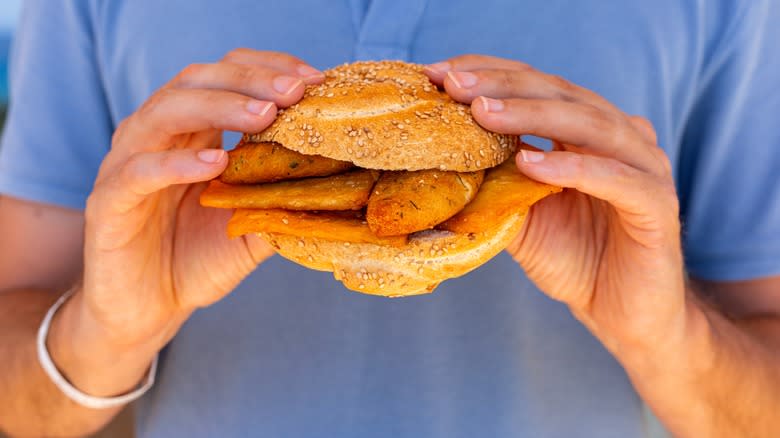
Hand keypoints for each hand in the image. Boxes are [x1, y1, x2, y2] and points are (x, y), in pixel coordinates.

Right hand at [51, 50, 324, 393]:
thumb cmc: (198, 260)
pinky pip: (138, 171)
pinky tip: (215, 164)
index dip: (268, 69)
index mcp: (191, 132)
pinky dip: (177, 163)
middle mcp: (157, 136)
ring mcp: (128, 163)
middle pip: (197, 80)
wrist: (147, 311)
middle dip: (250, 80)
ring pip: (165, 112)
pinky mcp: (108, 202)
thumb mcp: (252, 227)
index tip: (313, 80)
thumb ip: (283, 201)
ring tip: (265, 116)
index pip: (226, 76)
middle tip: (294, 91)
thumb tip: (340, 184)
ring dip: (219, 107)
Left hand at [425, 55, 686, 362]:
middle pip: (560, 93)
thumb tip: (437, 161)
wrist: (622, 315)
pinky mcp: (656, 204)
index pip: (537, 86)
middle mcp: (617, 138)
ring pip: (588, 124)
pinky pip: (614, 177)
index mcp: (585, 133)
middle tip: (454, 82)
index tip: (438, 73)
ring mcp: (643, 166)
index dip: (489, 74)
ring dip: (531, 114)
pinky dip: (571, 167)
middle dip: (502, 85)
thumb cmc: (574, 260)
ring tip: (483, 112)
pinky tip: (530, 163)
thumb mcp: (520, 217)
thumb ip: (494, 184)